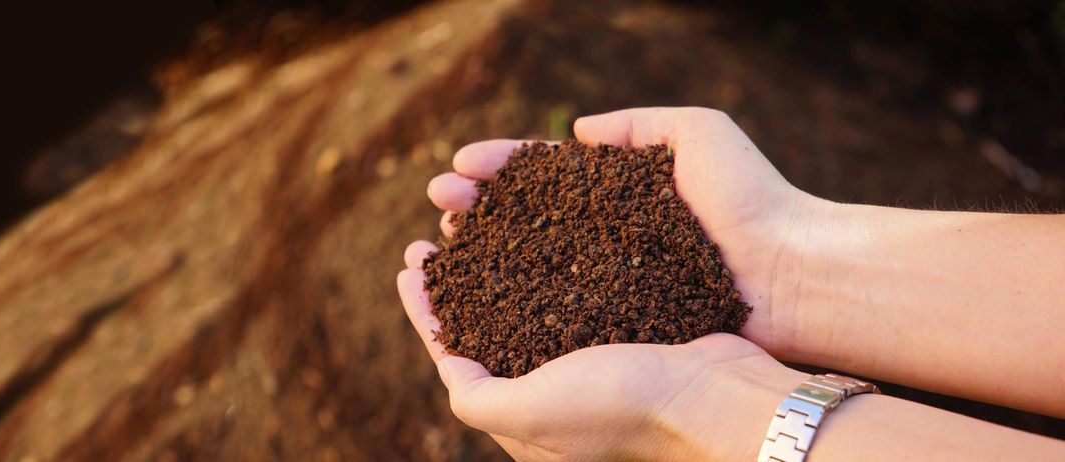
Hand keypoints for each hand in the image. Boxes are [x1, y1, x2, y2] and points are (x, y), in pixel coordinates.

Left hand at [398, 254, 804, 460]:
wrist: (720, 396)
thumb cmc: (625, 409)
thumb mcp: (533, 414)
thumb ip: (475, 396)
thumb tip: (444, 363)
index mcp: (526, 417)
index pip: (455, 358)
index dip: (427, 310)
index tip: (410, 265)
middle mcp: (554, 387)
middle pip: (489, 323)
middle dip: (459, 277)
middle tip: (439, 233)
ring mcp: (591, 356)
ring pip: (528, 294)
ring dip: (499, 255)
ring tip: (480, 216)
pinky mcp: (624, 325)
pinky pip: (571, 282)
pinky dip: (548, 252)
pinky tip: (541, 221)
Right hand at [425, 107, 822, 354]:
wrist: (795, 274)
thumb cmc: (754, 199)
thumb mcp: (700, 133)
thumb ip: (639, 122)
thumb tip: (576, 132)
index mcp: (618, 193)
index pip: (545, 176)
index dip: (501, 168)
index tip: (461, 164)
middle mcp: (605, 238)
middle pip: (525, 219)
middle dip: (477, 206)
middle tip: (438, 201)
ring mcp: (607, 282)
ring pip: (528, 263)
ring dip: (482, 251)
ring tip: (442, 240)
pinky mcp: (616, 323)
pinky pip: (553, 309)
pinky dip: (511, 300)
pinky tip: (478, 293)